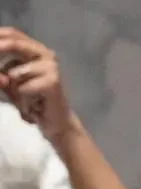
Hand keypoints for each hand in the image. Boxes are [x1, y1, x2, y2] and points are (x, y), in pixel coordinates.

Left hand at [0, 28, 76, 143]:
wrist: (55, 121)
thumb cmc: (31, 99)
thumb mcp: (9, 80)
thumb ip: (0, 70)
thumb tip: (0, 74)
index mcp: (35, 49)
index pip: (13, 34)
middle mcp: (46, 54)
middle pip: (15, 44)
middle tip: (0, 78)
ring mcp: (51, 67)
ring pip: (14, 73)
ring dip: (13, 90)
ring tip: (24, 99)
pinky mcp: (53, 83)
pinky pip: (23, 88)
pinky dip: (23, 101)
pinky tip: (33, 106)